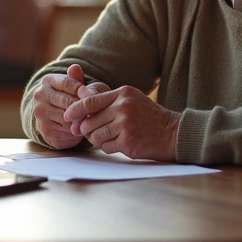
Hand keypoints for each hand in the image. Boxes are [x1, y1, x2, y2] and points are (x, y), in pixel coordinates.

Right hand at [30, 64, 108, 148]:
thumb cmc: (68, 97)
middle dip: (83, 107)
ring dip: (80, 120)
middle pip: (68, 102)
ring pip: (68, 118)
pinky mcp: (44, 129)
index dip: (83, 90)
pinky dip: (75, 131)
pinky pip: (66, 131)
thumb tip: (75, 67)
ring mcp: (40, 113)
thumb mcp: (73, 86)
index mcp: (47, 81)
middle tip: (95, 110)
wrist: (53, 116)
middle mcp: (39, 96)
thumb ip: (75, 78)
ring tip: (89, 119)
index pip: (68, 83)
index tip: (94, 96)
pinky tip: (79, 127)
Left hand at [63, 86, 180, 160]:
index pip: (89, 101)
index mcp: (122, 93)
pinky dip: (108, 147)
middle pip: (89, 121)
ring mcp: (125, 124)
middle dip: (86, 129)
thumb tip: (80, 113)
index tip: (67, 116)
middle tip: (91, 132)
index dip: (74, 110)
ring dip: (97, 140)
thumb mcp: (132, 100)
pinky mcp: (128, 141)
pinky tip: (119, 143)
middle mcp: (122, 107)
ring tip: (110, 137)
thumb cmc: (150, 118)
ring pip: (95, 136)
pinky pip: (105, 147)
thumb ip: (108, 102)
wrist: (173, 133)